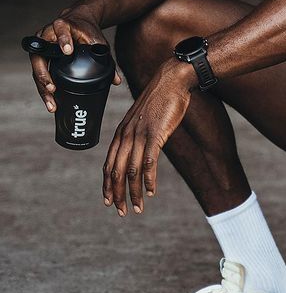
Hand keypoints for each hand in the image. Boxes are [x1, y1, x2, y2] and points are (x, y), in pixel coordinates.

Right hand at [30, 7, 121, 113]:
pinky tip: (50, 100)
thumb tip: (116, 81)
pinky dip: (43, 87)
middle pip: (41, 56)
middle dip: (44, 74)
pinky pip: (38, 72)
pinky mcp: (40, 55)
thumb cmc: (87, 31)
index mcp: (63, 26)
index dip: (63, 40)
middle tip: (52, 89)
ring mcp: (41, 45)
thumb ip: (107, 59)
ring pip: (37, 67)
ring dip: (42, 86)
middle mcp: (47, 34)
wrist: (79, 22)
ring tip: (52, 103)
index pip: (61, 31)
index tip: (68, 51)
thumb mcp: (98, 41)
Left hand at [103, 59, 193, 215]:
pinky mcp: (155, 134)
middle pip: (117, 172)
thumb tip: (140, 149)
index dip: (107, 185)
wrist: (172, 80)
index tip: (108, 201)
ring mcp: (140, 135)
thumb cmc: (160, 99)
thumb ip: (138, 133)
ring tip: (138, 207)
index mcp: (121, 132)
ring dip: (133, 192)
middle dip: (117, 194)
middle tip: (121, 212)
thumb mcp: (144, 118)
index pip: (109, 164)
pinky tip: (151, 191)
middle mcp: (126, 135)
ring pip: (132, 171)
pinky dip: (148, 180)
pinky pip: (149, 162)